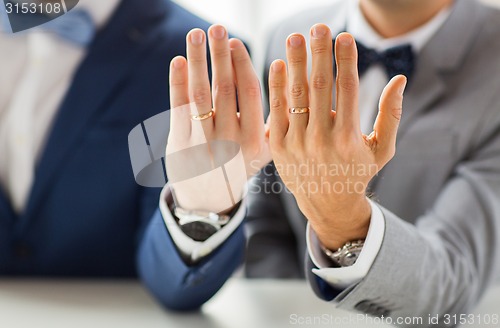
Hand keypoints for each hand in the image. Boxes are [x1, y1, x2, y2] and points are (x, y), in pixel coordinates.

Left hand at [166, 25, 270, 212]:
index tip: (237, 42)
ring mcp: (202, 144)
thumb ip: (272, 122)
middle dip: (221, 56)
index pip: (250, 95)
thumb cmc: (238, 167)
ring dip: (198, 61)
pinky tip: (178, 61)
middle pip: (225, 89)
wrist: (208, 201)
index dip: (243, 65)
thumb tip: (285, 82)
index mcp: (255, 141)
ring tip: (196, 34)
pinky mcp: (180, 145)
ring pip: (200, 95)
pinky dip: (177, 83)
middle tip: (218, 28)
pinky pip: (178, 110)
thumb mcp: (263, 152)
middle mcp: (230, 142)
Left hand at [268, 25, 406, 248]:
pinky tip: (278, 64)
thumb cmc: (357, 172)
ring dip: (295, 63)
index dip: (346, 60)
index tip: (344, 36)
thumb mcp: (382, 149)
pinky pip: (276, 111)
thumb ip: (391, 114)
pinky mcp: (278, 146)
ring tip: (295, 38)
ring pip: (296, 95)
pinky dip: (276, 87)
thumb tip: (399, 79)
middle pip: (319, 87)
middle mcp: (321, 140)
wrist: (326, 204)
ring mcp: (296, 143)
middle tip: (318, 27)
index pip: (347, 89)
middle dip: (318, 53)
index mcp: (349, 138)